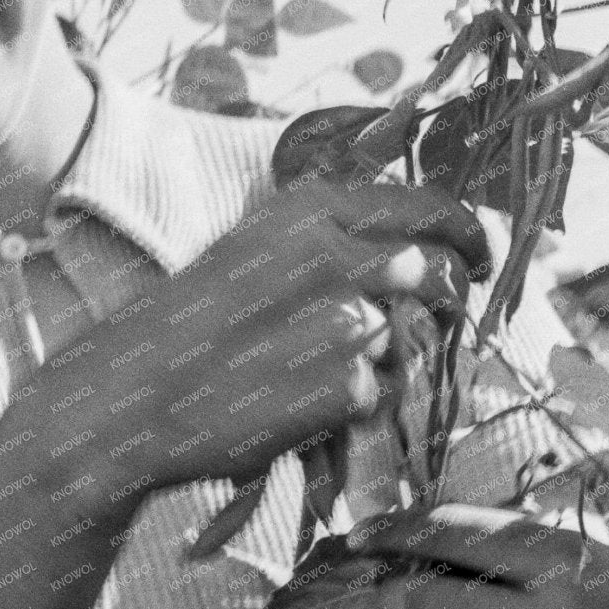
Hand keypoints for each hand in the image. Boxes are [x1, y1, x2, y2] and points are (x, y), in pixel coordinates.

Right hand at [116, 180, 490, 490]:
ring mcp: (340, 323)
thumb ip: (329, 237)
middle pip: (436, 267)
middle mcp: (330, 255)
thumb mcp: (253, 250)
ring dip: (395, 352)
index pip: (421, 205)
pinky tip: (309, 402)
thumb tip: (417, 245)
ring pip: (411, 336)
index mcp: (305, 209)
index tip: (482, 251)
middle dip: (454, 290)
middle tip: (457, 307)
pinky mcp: (341, 388)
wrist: (126, 400)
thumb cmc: (190, 327)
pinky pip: (384, 395)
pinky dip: (361, 404)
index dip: (465, 227)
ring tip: (335, 362)